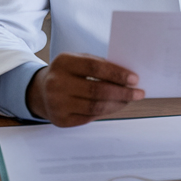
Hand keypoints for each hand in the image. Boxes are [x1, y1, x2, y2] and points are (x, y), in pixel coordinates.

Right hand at [25, 53, 143, 126]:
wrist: (41, 91)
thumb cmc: (68, 73)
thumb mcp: (78, 61)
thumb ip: (99, 65)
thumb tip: (128, 77)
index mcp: (63, 62)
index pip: (95, 68)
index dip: (117, 74)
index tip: (135, 79)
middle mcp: (57, 83)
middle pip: (97, 90)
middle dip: (122, 92)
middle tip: (139, 93)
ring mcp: (57, 104)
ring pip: (95, 107)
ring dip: (117, 104)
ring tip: (129, 100)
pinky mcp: (60, 120)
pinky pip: (89, 117)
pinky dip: (106, 112)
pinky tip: (115, 106)